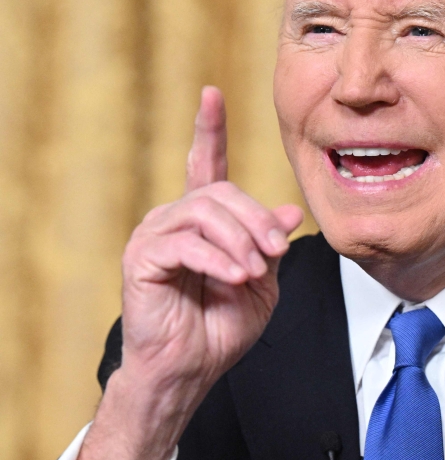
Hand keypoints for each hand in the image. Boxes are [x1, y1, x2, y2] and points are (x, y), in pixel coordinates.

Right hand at [69, 87, 303, 459]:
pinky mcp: (142, 257)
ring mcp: (155, 234)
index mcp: (205, 218)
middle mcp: (176, 217)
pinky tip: (233, 278)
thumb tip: (288, 211)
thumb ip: (271, 243)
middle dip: (256, 221)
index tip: (212, 93)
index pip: (208, 163)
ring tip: (253, 272)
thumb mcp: (263, 280)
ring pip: (206, 213)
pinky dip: (217, 260)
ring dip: (240, 241)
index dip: (210, 129)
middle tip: (274, 252)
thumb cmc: (224, 325)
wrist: (193, 366)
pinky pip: (187, 243)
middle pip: (223, 192)